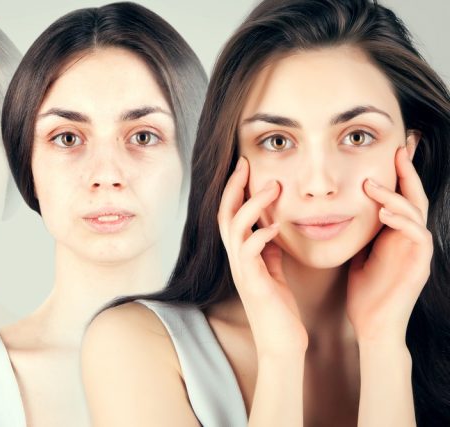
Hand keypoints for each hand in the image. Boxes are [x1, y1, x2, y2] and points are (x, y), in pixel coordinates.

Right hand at [218, 157, 307, 356]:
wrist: (281, 343)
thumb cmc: (278, 309)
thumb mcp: (273, 271)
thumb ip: (268, 250)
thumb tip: (270, 228)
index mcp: (241, 254)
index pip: (231, 214)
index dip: (236, 190)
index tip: (246, 167)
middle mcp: (236, 259)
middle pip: (225, 214)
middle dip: (234, 187)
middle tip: (246, 163)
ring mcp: (242, 270)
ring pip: (234, 228)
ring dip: (251, 205)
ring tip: (271, 187)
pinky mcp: (253, 282)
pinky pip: (249, 252)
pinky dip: (261, 236)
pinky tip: (276, 227)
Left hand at [347, 146, 431, 342]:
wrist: (372, 325)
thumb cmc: (364, 292)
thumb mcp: (357, 254)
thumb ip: (358, 233)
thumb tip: (340, 212)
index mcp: (396, 234)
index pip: (399, 196)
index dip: (396, 174)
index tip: (388, 150)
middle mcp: (410, 238)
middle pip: (414, 196)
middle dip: (406, 171)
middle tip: (397, 148)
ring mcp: (417, 250)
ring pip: (414, 212)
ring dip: (394, 196)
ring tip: (372, 184)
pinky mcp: (420, 265)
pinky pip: (417, 236)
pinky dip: (403, 221)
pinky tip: (385, 213)